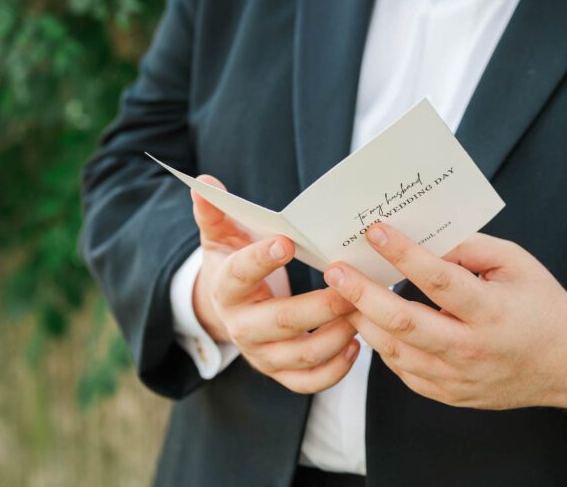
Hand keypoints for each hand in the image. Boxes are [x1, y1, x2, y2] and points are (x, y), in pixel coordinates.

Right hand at [190, 177, 359, 393]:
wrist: (226, 308)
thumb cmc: (234, 261)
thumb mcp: (222, 235)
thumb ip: (215, 211)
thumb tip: (203, 183)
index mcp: (226, 288)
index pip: (240, 274)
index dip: (261, 259)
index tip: (288, 241)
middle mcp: (241, 327)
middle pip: (280, 321)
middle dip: (320, 306)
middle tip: (351, 286)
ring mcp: (261, 354)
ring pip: (301, 355)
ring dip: (336, 336)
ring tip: (362, 312)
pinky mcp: (279, 373)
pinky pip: (309, 382)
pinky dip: (336, 371)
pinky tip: (357, 345)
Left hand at [323, 224, 566, 409]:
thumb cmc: (542, 305)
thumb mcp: (515, 263)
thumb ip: (469, 248)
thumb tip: (422, 238)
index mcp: (491, 311)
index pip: (438, 278)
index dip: (403, 253)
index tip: (374, 230)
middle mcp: (472, 348)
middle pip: (404, 322)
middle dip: (361, 294)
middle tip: (335, 270)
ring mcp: (459, 377)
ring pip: (396, 351)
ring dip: (363, 321)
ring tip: (342, 296)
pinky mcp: (450, 394)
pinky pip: (404, 371)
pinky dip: (384, 346)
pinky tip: (372, 324)